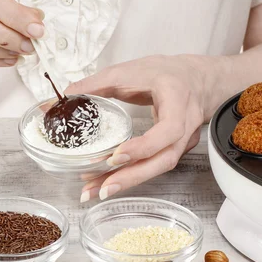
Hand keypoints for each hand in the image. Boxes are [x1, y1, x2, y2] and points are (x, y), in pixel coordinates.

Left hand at [66, 55, 212, 201]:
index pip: (168, 130)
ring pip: (159, 167)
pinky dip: (132, 174)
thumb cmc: (165, 73)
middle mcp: (185, 126)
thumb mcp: (129, 71)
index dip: (144, 147)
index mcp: (178, 101)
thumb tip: (65, 94)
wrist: (196, 79)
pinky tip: (108, 180)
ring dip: (128, 181)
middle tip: (102, 189)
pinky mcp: (174, 149)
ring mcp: (183, 141)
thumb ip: (96, 83)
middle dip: (132, 177)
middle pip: (164, 160)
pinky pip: (154, 165)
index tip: (116, 156)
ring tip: (96, 191)